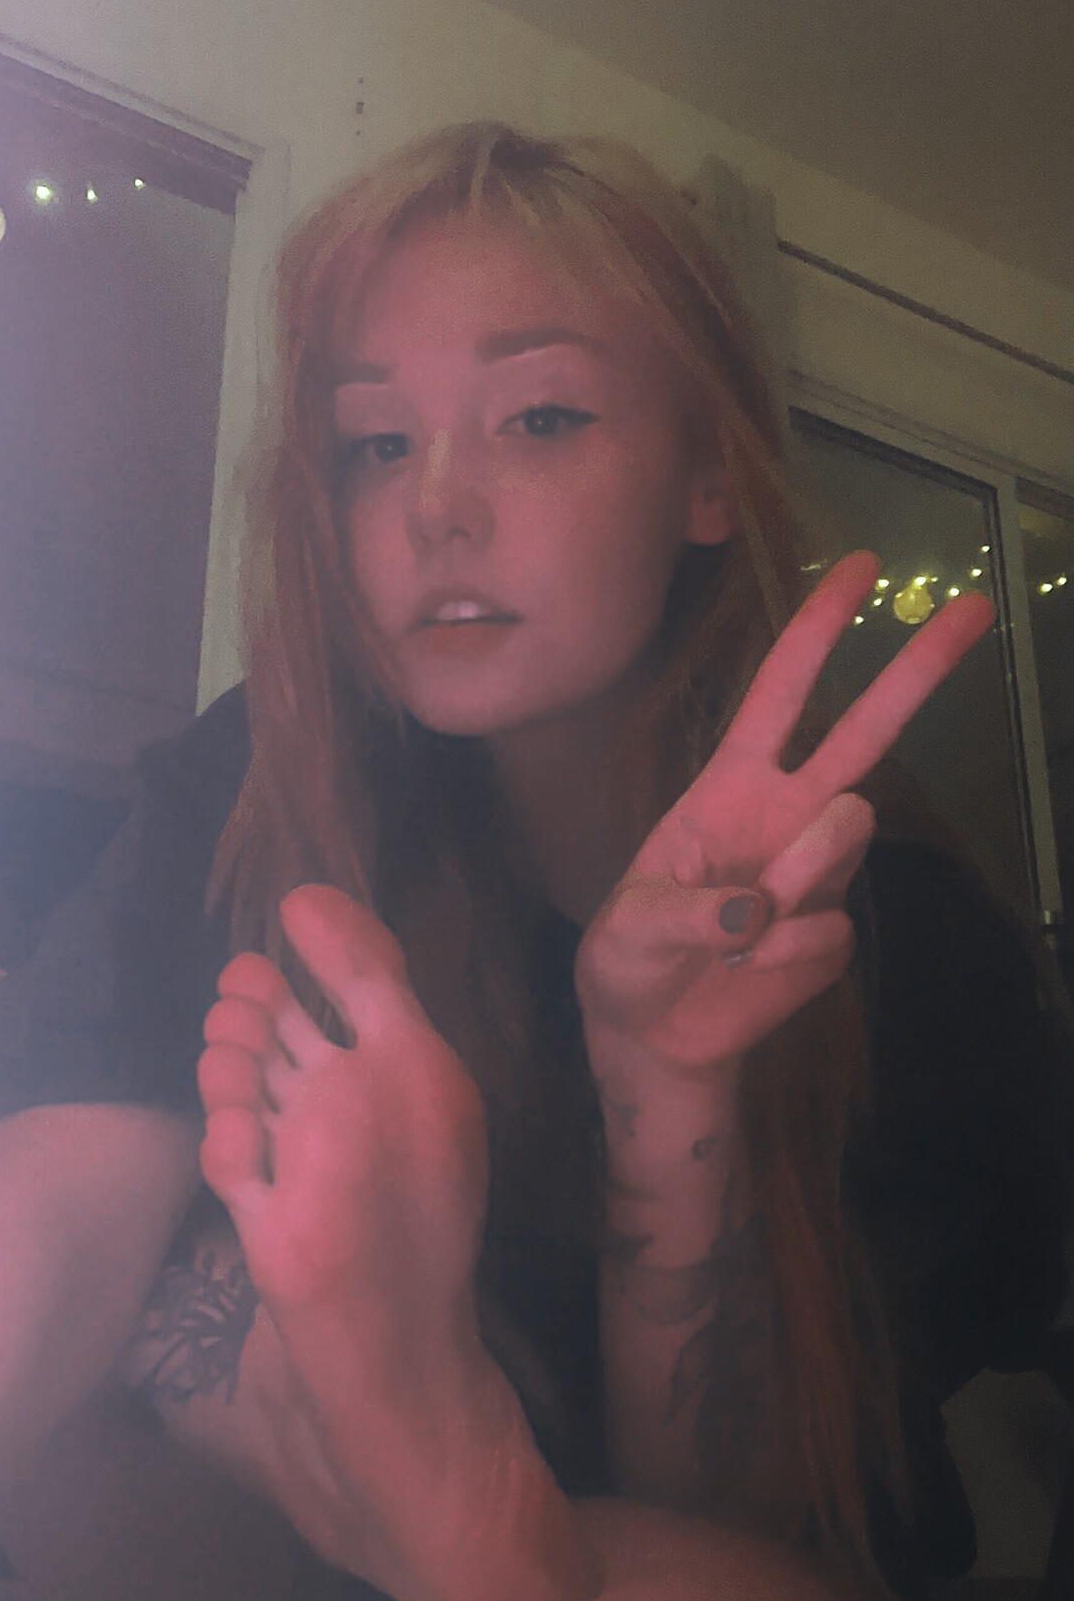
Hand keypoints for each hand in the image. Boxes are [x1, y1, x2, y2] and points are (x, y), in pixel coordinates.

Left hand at [575, 551, 992, 1075]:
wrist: (652, 1035)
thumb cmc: (628, 959)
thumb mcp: (629, 927)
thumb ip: (688, 912)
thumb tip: (758, 910)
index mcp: (730, 784)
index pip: (780, 691)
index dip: (815, 629)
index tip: (860, 566)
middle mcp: (785, 814)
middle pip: (866, 731)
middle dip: (918, 669)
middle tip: (973, 607)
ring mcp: (815, 873)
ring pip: (849, 830)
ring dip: (797, 871)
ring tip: (740, 929)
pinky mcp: (831, 935)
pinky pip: (829, 930)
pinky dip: (784, 955)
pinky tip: (745, 972)